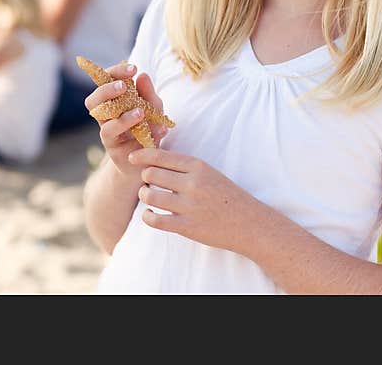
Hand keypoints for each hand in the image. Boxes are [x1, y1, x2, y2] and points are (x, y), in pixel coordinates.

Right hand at [84, 62, 169, 176]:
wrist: (147, 160)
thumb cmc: (149, 129)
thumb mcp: (154, 108)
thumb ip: (148, 93)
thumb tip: (142, 75)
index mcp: (113, 100)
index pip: (105, 81)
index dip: (116, 72)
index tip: (133, 68)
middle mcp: (106, 115)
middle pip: (93, 99)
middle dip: (106, 89)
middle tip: (124, 86)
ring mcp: (107, 130)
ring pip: (100, 117)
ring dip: (118, 111)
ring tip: (139, 110)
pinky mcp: (112, 145)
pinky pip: (112, 132)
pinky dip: (128, 124)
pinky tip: (147, 121)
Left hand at [127, 148, 257, 253]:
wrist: (249, 223)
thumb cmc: (226, 195)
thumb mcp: (209, 173)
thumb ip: (185, 166)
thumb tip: (154, 159)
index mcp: (198, 166)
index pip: (161, 156)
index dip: (142, 155)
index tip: (132, 157)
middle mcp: (192, 184)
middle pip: (151, 173)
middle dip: (144, 176)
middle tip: (147, 181)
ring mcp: (189, 206)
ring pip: (149, 195)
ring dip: (144, 195)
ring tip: (148, 196)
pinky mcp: (187, 226)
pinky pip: (155, 220)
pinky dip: (147, 215)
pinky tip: (150, 213)